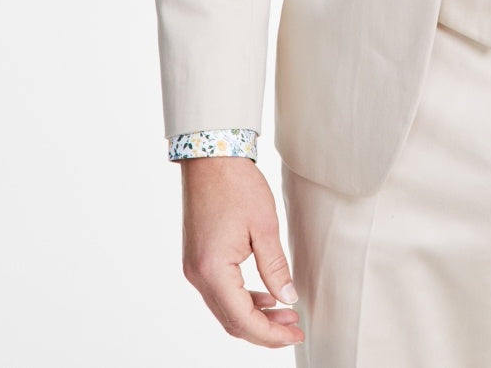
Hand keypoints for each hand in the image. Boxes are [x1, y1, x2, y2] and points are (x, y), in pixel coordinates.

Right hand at [180, 157, 304, 349]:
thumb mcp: (265, 227)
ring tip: (286, 313)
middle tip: (295, 328)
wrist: (211, 157)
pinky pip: (220, 292)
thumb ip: (276, 268)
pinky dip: (242, 299)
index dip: (270, 334)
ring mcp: (194, 268)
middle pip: (231, 320)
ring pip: (225, 308)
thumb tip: (288, 299)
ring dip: (254, 315)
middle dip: (264, 330)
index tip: (296, 334)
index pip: (243, 319)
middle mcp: (198, 275)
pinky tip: (266, 296)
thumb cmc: (237, 185)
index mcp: (213, 270)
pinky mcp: (197, 258)